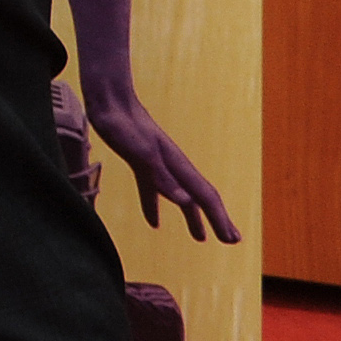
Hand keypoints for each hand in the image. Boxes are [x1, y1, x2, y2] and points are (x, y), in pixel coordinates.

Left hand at [86, 82, 240, 241]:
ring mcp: (157, 164)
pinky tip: (154, 223)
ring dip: (192, 217)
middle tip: (231, 241)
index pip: (205, 197)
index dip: (220, 219)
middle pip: (199, 198)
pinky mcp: (139, 162)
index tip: (233, 240)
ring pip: (180, 196)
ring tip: (201, 238)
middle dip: (216, 220)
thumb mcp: (142, 154)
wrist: (108, 99)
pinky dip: (155, 207)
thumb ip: (163, 179)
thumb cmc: (124, 124)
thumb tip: (187, 203)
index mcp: (177, 165)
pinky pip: (152, 190)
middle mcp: (172, 165)